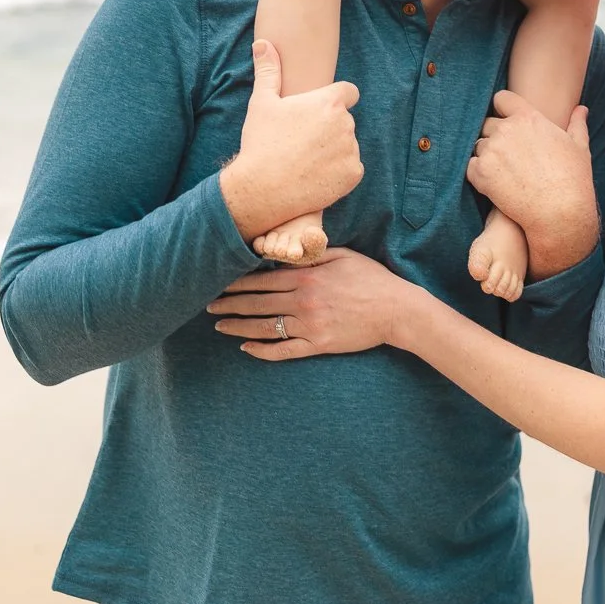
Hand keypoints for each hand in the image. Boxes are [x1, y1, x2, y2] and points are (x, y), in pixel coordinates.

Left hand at [207, 247, 410, 360]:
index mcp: (307, 277)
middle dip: (229, 304)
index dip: (237, 284)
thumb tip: (287, 252)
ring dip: (238, 327)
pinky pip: (283, 351)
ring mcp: (309, 326)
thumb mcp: (343, 256)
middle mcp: (303, 302)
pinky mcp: (318, 345)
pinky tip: (246, 349)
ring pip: (264, 328)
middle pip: (257, 304)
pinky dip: (262, 351)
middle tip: (208, 305)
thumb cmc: (371, 279)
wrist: (396, 309)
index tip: (218, 284)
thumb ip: (313, 255)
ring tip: (220, 326)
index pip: (262, 281)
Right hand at [219, 42, 363, 244]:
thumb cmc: (260, 143)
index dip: (336, 100)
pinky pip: (351, 168)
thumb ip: (268, 71)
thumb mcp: (261, 103)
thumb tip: (263, 43)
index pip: (348, 92)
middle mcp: (345, 124)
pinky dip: (338, 173)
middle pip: (345, 121)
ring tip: (306, 160)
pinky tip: (315, 175)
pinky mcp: (353, 174)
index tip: (319, 112)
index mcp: (329, 103)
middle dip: (329, 128)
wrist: (262, 190)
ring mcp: (351, 150)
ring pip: (347, 145)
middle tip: (302, 141)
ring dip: (334, 150)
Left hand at [467, 92, 598, 276]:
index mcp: (528, 118)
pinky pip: (470, 167)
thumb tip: (581, 109)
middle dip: (494, 136)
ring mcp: (492, 151)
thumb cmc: (573, 180)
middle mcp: (507, 130)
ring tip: (504, 173)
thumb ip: (577, 124)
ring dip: (486, 156)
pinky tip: (495, 184)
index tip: (505, 120)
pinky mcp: (480, 173)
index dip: (502, 109)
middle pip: (487, 123)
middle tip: (508, 155)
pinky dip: (478, 174)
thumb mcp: (579, 147)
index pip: (501, 99)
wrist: (560, 213)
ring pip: (478, 146)